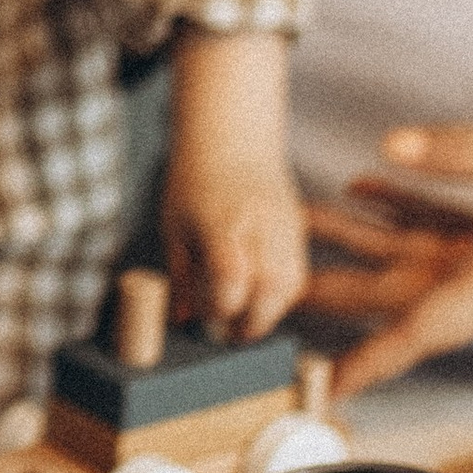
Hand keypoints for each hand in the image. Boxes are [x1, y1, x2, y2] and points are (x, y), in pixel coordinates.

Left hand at [162, 149, 308, 342]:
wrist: (232, 140)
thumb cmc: (196, 180)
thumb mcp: (174, 227)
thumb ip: (181, 276)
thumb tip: (183, 319)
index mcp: (222, 224)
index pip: (230, 280)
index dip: (219, 309)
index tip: (205, 318)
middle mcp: (259, 227)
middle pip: (268, 291)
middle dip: (249, 323)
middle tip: (228, 332)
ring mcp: (284, 229)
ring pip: (289, 287)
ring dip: (268, 312)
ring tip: (244, 316)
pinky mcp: (297, 230)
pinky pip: (298, 274)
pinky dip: (281, 294)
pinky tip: (260, 296)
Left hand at [308, 121, 472, 395]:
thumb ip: (463, 153)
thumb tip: (390, 150)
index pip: (416, 328)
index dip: (363, 356)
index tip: (318, 384)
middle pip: (397, 294)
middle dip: (333, 286)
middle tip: (268, 283)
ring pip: (418, 264)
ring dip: (361, 241)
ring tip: (298, 219)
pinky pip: (450, 244)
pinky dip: (409, 219)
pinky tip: (369, 189)